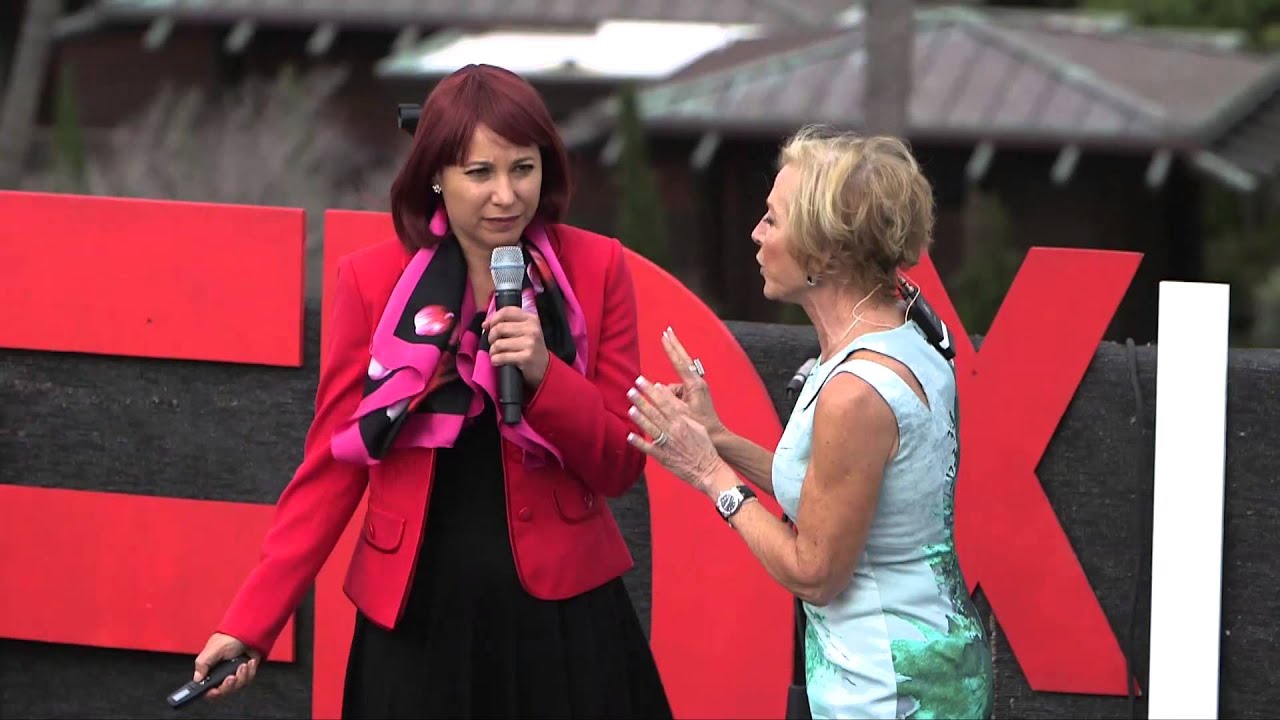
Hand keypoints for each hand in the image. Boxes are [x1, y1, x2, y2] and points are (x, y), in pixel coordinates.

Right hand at [194, 632, 260, 699]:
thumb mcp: (213, 649)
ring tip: (242, 664)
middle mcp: (221, 674)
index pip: (207, 689)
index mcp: (210, 670)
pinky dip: (250, 671)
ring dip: (242, 676)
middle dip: (229, 685)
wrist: (248, 630)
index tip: (215, 691)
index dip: (210, 693)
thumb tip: (197, 678)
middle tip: (231, 677)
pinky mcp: (246, 673)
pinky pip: (248, 679)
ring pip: (237, 686)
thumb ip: (203, 664)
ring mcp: (234, 674)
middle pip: (224, 691)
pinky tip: (249, 662)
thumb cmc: (229, 637)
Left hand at [484, 306, 549, 389]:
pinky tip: (498, 361)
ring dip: (493, 351)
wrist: (544, 367)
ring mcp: (530, 343)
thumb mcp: (524, 331)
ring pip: (498, 344)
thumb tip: (485, 324)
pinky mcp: (526, 357)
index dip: (493, 319)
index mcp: (531, 319)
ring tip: (497, 354)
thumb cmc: (529, 347)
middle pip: (499, 328)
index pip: (506, 311)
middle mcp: (532, 329)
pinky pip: (501, 357)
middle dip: (491, 337)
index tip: (489, 327)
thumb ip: (506, 323)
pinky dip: (495, 360)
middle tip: (494, 344)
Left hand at [626, 375, 727, 493]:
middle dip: (643, 400)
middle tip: (631, 390)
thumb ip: (683, 413)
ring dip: (640, 418)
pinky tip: (630, 436)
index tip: (643, 382)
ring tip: (630, 408)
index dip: (653, 391)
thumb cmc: (704, 447)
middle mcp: (674, 430)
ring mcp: (668, 444)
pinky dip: (639, 442)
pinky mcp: (664, 457)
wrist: (708, 469)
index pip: (665, 402)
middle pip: (656, 412)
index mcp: (683, 421)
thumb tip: (671, 401)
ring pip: (651, 428)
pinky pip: (649, 449)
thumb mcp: (697, 426)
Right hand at [660, 326, 725, 442]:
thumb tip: (658, 385)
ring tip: (680, 411)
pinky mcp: (694, 393)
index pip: (680, 362)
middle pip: (683, 360)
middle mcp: (697, 382)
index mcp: (695, 385)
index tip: (664, 336)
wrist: (716, 436)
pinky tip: (678, 412)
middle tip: (667, 330)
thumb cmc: (700, 426)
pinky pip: (677, 392)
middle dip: (674, 346)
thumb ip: (669, 398)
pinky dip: (672, 398)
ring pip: (675, 384)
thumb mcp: (681, 413)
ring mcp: (696, 387)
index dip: (671, 349)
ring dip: (670, 394)